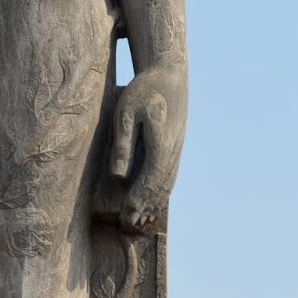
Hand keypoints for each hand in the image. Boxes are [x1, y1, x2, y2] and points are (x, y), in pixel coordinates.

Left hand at [109, 63, 187, 232]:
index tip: (126, 213)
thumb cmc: (144, 90)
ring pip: (169, 182)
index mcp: (162, 143)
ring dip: (155, 201)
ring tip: (140, 218)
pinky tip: (155, 199)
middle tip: (128, 223)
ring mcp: (178, 148)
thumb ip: (122, 144)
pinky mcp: (177, 145)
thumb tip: (118, 175)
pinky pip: (172, 174)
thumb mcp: (125, 113)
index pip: (151, 179)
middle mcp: (174, 150)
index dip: (139, 199)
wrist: (170, 74)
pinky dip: (163, 190)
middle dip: (145, 206)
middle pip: (161, 186)